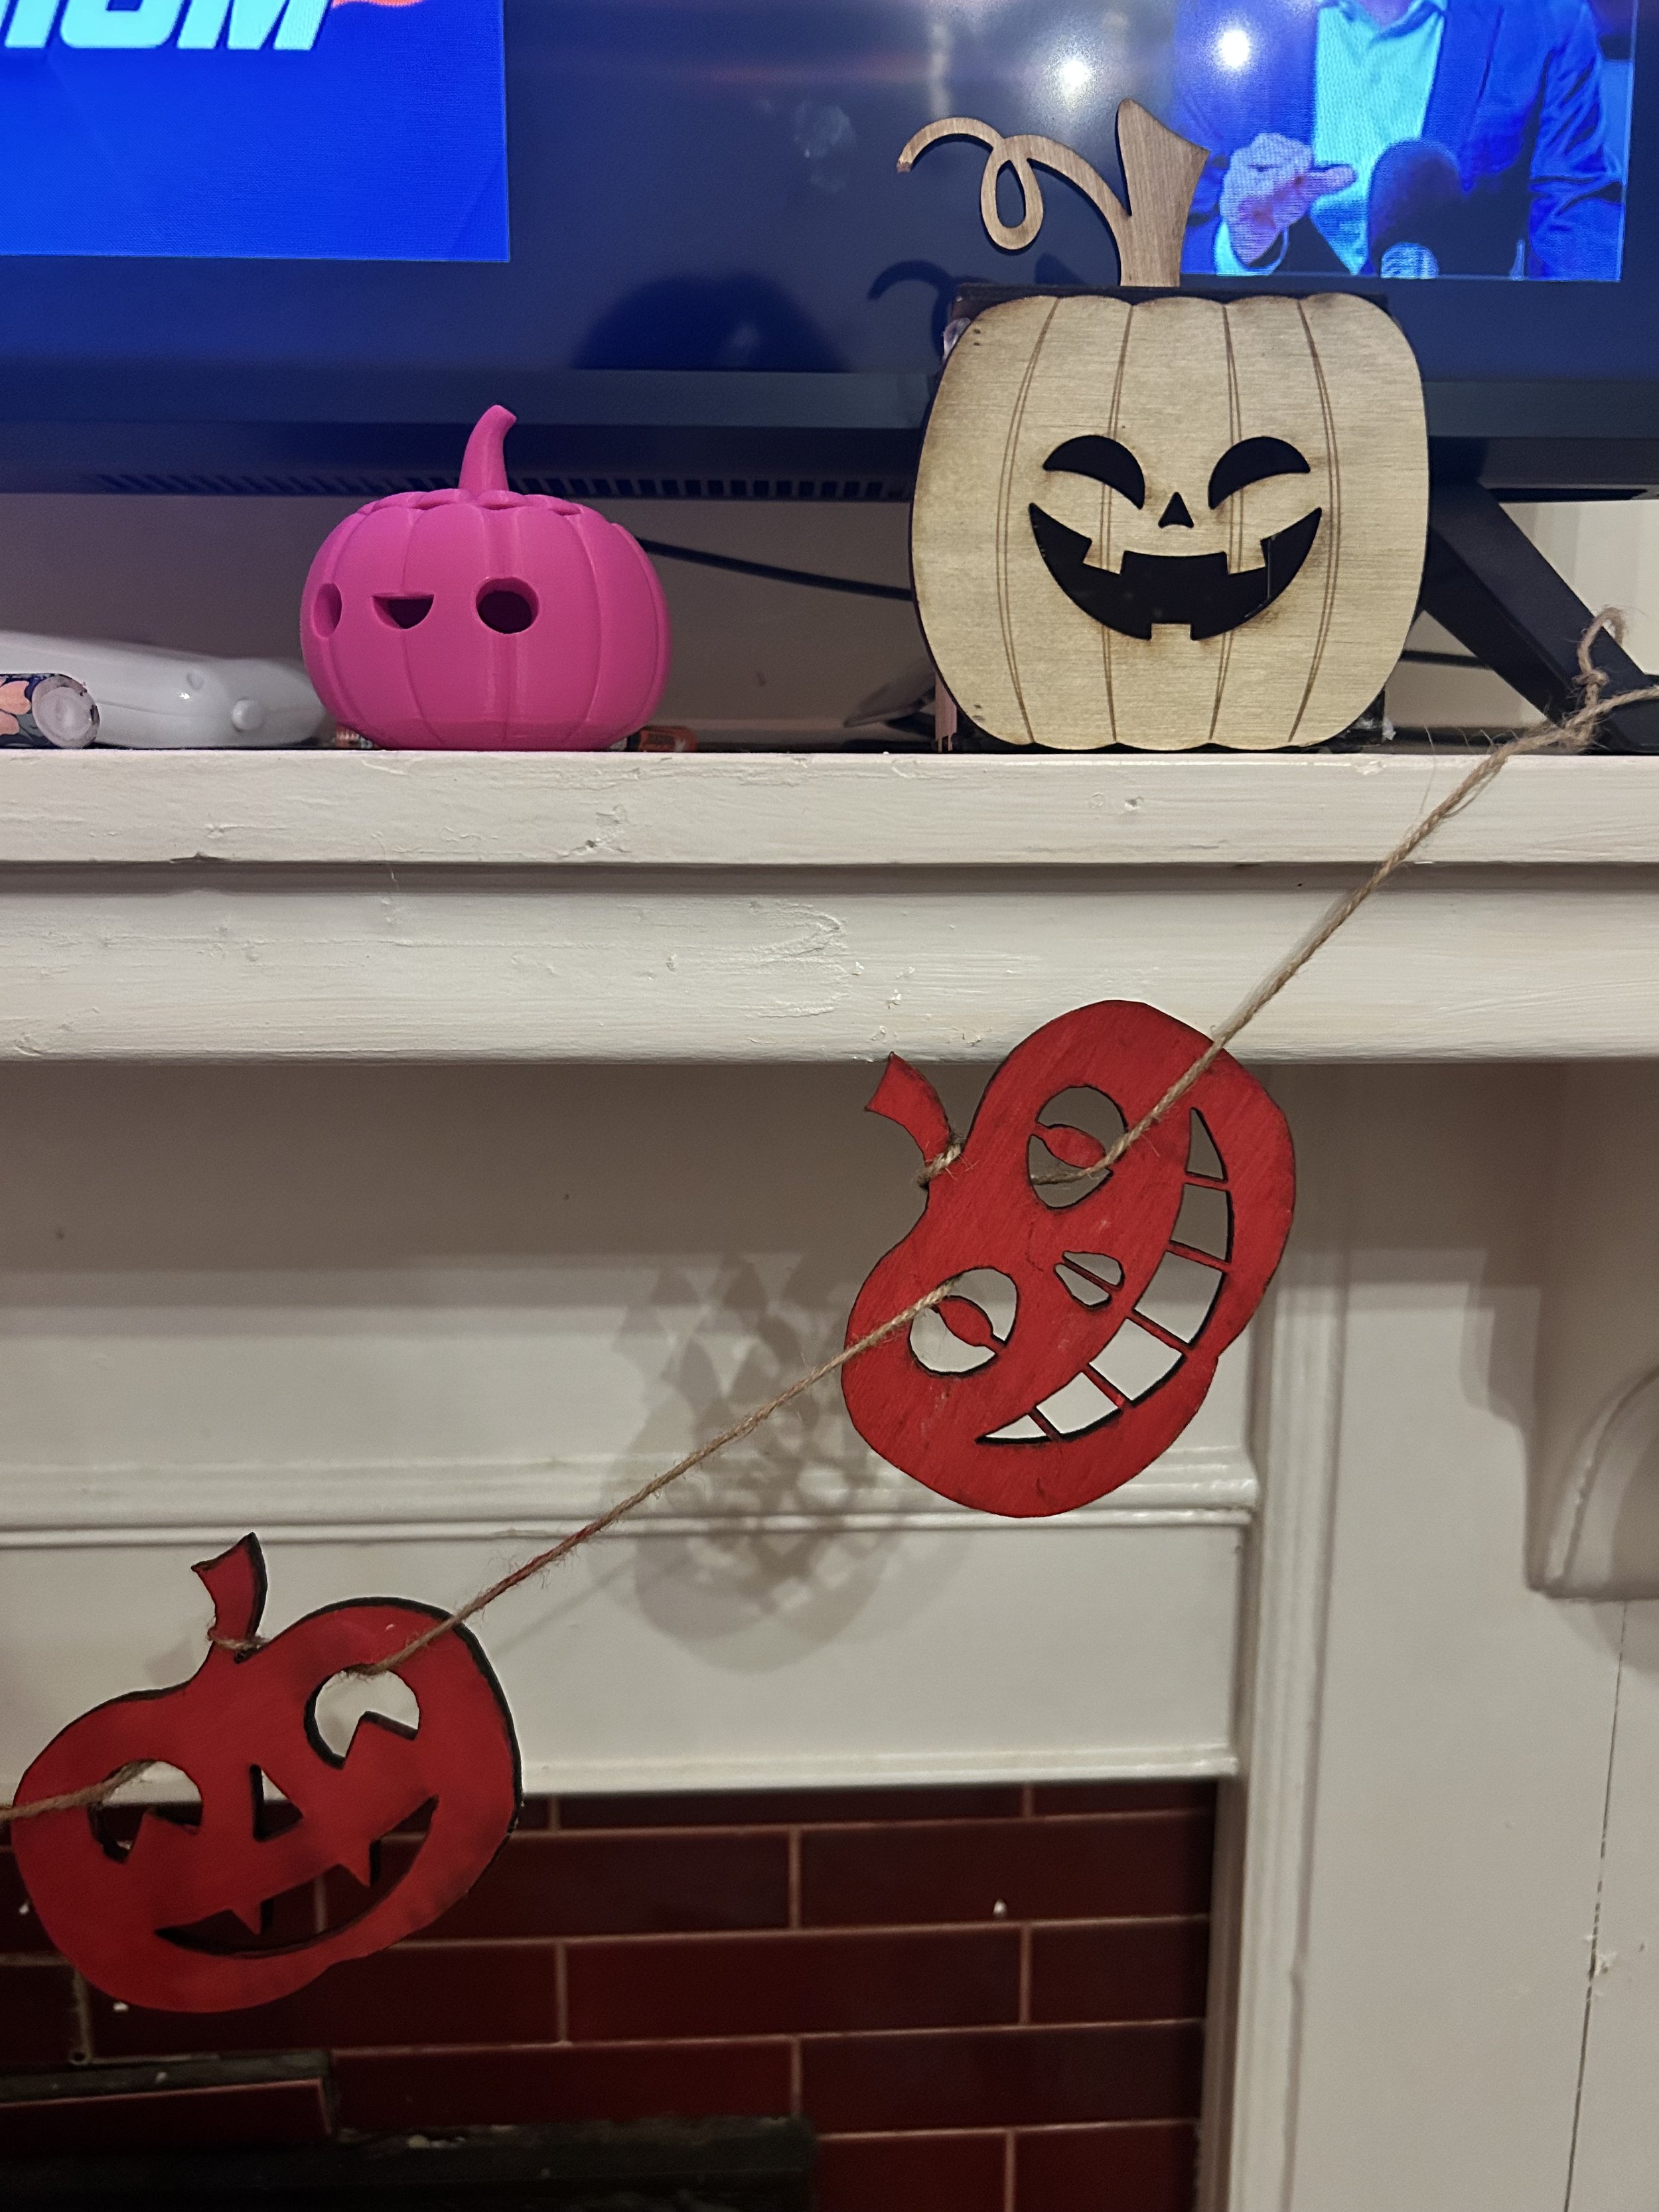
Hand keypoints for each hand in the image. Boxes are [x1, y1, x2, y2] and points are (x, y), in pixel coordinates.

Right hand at [1220, 133, 1355, 265]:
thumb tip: (1351, 173)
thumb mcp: (1305, 190)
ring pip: (1254, 170)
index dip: (1297, 153)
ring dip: (1273, 177)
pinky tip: (1268, 193)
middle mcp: (1245, 158)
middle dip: (1287, 164)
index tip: (1307, 165)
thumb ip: (1326, 180)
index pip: (1281, 144)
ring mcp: (1234, 179)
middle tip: (1299, 176)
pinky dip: (1257, 191)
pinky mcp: (1230, 201)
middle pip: (1266, 151)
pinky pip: (1243, 192)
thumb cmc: (1277, 204)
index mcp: (1264, 148)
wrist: (1257, 234)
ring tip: (1284, 185)